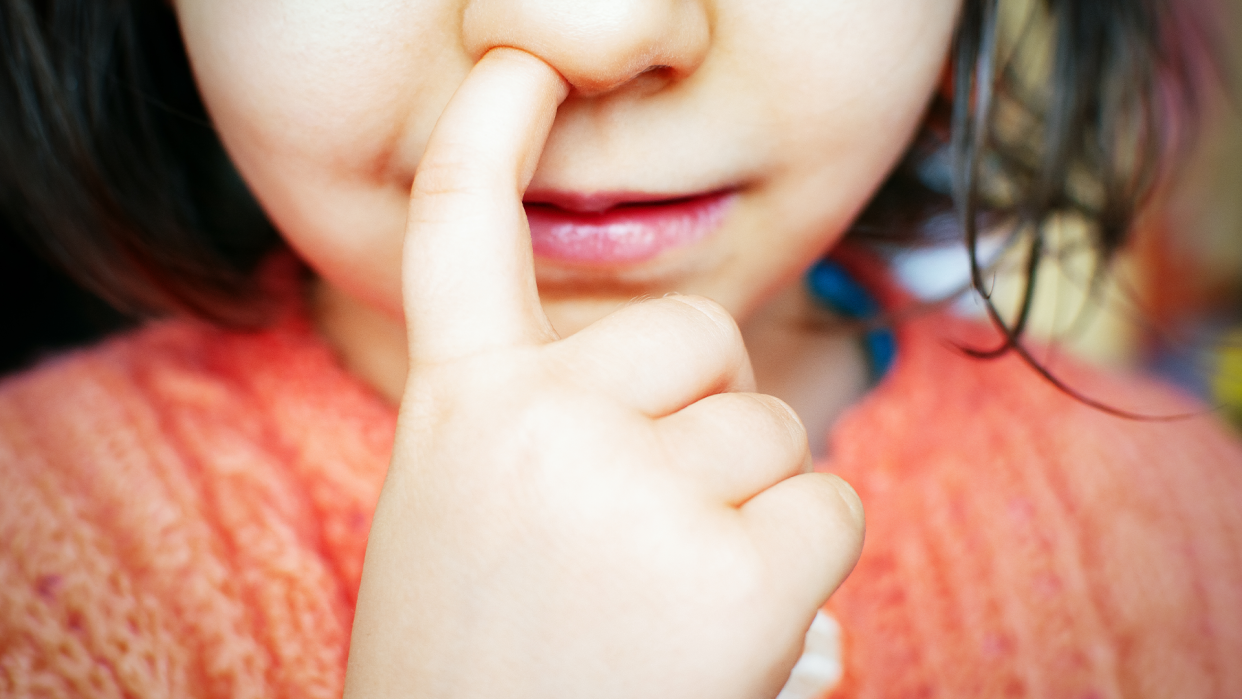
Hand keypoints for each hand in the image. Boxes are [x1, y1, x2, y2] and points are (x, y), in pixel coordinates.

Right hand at [344, 47, 863, 698]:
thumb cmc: (483, 669)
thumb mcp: (461, 521)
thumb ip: (534, 426)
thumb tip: (704, 383)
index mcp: (456, 412)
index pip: (460, 234)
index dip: (484, 135)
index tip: (519, 67)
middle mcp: (536, 425)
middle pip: (695, 336)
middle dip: (700, 417)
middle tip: (644, 530)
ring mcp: (634, 489)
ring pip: (768, 426)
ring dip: (746, 505)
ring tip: (670, 604)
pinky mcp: (736, 567)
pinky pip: (826, 503)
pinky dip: (803, 566)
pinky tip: (733, 637)